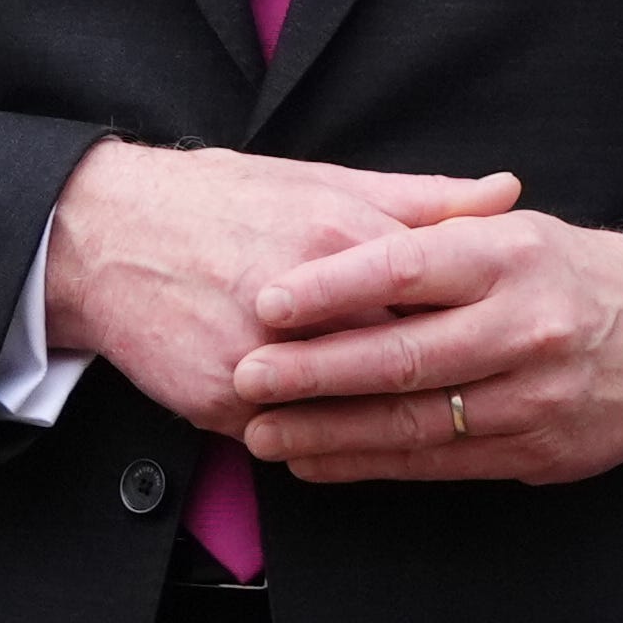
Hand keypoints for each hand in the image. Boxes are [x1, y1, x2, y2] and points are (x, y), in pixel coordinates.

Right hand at [44, 140, 522, 433]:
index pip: (439, 295)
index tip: (518, 342)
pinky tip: (349, 440)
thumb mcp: (322, 180)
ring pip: (350, 413)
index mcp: (339, 235)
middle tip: (491, 399)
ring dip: (392, 426)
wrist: (104, 234)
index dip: (484, 324)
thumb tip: (507, 191)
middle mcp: (304, 298)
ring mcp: (260, 356)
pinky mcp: (222, 401)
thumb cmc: (219, 201)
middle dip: (450, 386)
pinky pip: (291, 437)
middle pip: (403, 362)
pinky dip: (322, 442)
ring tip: (430, 429)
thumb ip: (420, 198)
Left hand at [226, 211, 622, 485]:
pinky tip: (316, 461)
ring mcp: (533, 396)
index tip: (266, 301)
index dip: (330, 288)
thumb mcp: (512, 230)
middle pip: (403, 356)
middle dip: (314, 372)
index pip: (405, 270)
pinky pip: (436, 464)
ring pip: (413, 422)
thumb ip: (428, 225)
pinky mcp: (536, 451)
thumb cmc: (569, 273)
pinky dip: (369, 465)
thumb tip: (330, 218)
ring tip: (261, 431)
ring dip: (328, 433)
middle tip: (246, 376)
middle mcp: (525, 326)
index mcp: (509, 256)